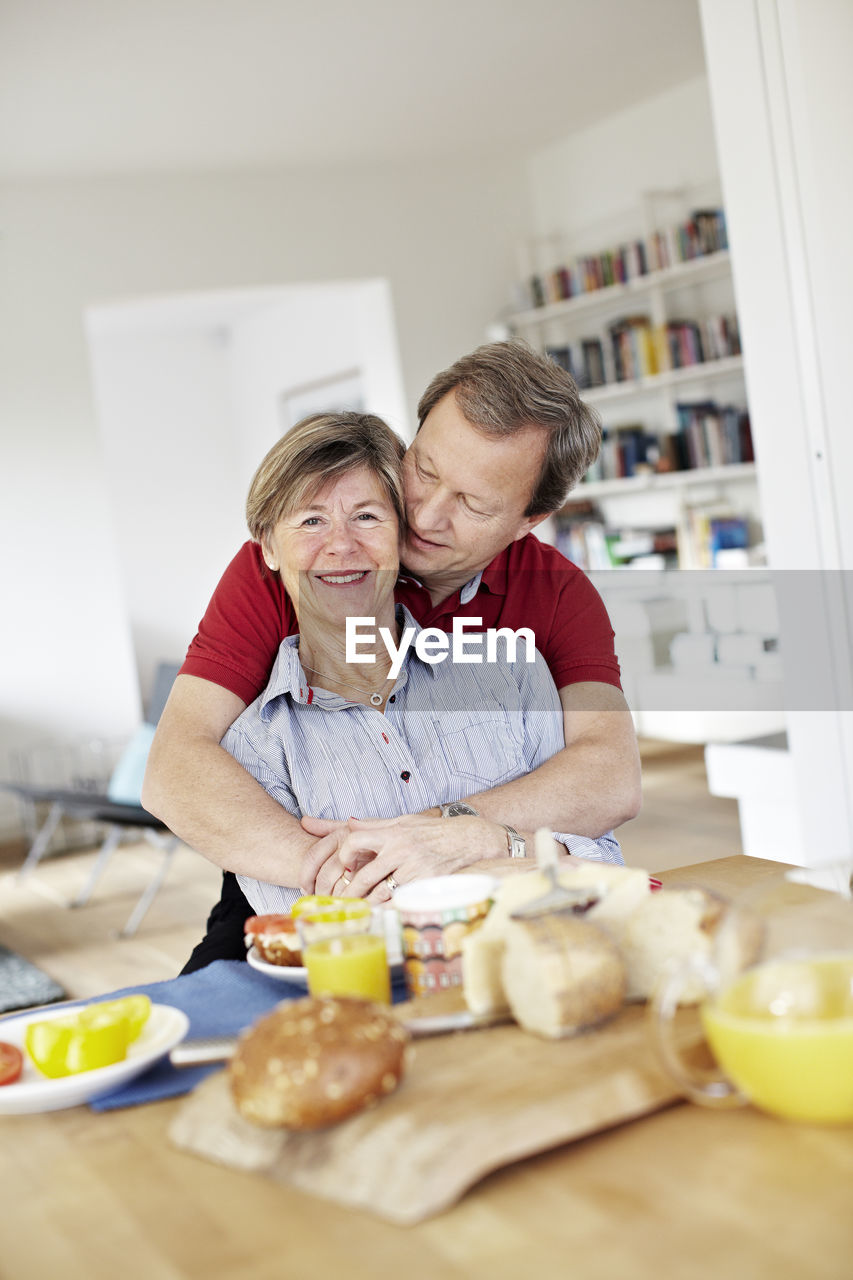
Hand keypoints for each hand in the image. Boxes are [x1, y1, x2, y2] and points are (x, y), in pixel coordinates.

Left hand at [300, 813, 506, 902]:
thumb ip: (375, 824)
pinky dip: (388, 909)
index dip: (344, 854)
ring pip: (382, 892)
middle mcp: (400, 850)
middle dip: (350, 891)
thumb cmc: (432, 831)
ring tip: (356, 911)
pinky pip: (401, 901)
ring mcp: (414, 869)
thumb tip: (348, 822)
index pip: (356, 840)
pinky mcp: (426, 883)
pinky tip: (379, 914)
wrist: (467, 839)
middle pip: (366, 875)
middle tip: (341, 901)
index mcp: (392, 833)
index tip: (344, 866)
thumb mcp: (404, 821)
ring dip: (366, 904)